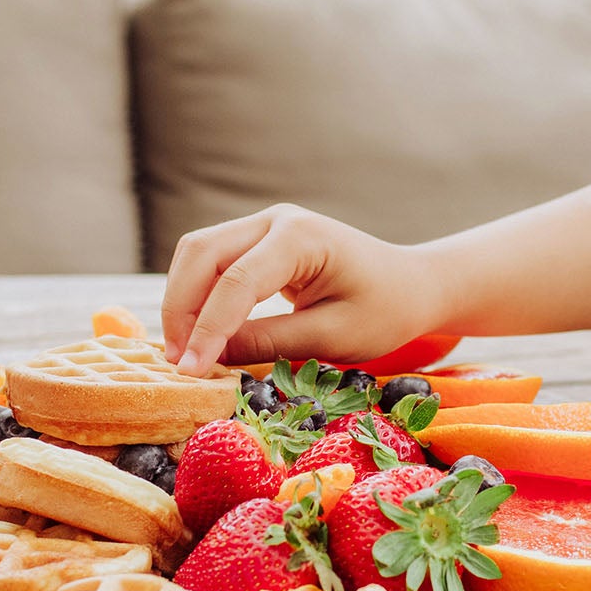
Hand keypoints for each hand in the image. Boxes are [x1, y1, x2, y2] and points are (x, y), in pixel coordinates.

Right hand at [160, 205, 442, 373]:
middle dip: (182, 308)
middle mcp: (276, 219)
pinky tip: (196, 335)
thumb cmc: (384, 310)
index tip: (190, 370)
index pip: (237, 280)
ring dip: (182, 301)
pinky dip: (196, 296)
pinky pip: (212, 261)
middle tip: (180, 363)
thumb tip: (209, 358)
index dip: (208, 327)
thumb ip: (269, 343)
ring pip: (198, 253)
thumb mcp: (332, 337)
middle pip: (202, 253)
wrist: (411, 285)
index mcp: (302, 237)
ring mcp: (264, 225)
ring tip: (184, 353)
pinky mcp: (258, 241)